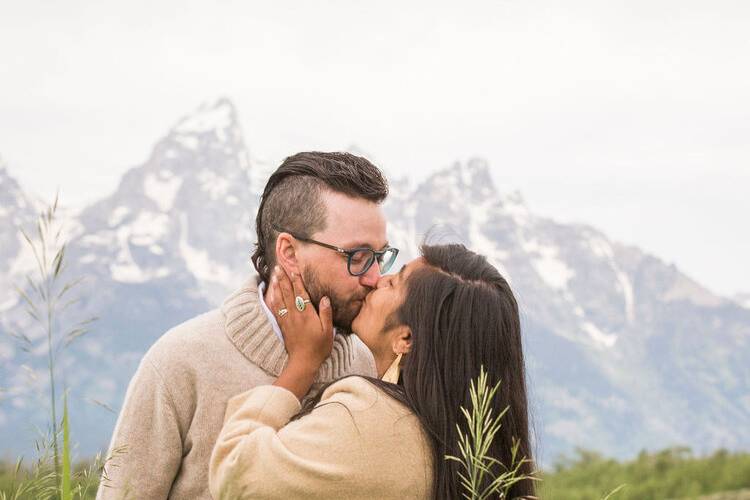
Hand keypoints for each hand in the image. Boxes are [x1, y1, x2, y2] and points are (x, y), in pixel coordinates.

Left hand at [268, 266, 333, 398]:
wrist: (303, 362)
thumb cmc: (319, 347)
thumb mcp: (328, 330)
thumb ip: (325, 313)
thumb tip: (324, 297)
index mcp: (306, 313)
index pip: (300, 292)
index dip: (296, 280)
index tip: (293, 269)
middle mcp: (295, 314)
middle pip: (287, 292)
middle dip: (283, 278)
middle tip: (279, 266)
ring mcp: (287, 320)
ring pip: (280, 299)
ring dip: (277, 286)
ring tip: (274, 275)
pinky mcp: (283, 325)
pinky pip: (276, 309)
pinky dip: (273, 299)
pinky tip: (272, 293)